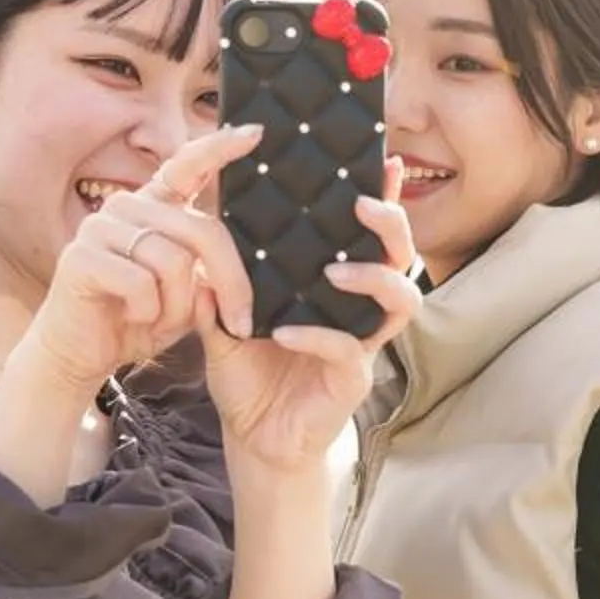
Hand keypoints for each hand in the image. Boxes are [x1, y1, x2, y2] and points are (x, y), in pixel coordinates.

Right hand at [18, 125, 264, 394]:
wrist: (79, 355)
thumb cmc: (135, 323)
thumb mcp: (184, 298)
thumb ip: (208, 278)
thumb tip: (225, 277)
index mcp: (153, 209)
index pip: (187, 167)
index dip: (219, 148)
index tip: (255, 133)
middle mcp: (127, 207)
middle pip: (202, 231)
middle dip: (231, 284)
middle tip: (241, 324)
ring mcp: (101, 227)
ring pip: (174, 262)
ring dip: (177, 308)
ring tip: (158, 320)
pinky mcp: (81, 256)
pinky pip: (142, 284)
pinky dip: (148, 313)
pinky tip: (131, 319)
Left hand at [196, 161, 422, 478]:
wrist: (253, 439)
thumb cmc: (250, 375)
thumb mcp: (225, 322)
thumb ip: (217, 285)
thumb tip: (198, 240)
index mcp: (334, 286)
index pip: (366, 234)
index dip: (382, 197)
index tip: (382, 160)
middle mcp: (358, 309)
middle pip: (401, 257)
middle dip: (392, 227)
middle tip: (363, 206)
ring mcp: (361, 344)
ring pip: (400, 301)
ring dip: (372, 278)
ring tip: (333, 271)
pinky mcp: (351, 380)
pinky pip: (348, 351)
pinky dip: (318, 337)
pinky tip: (287, 332)